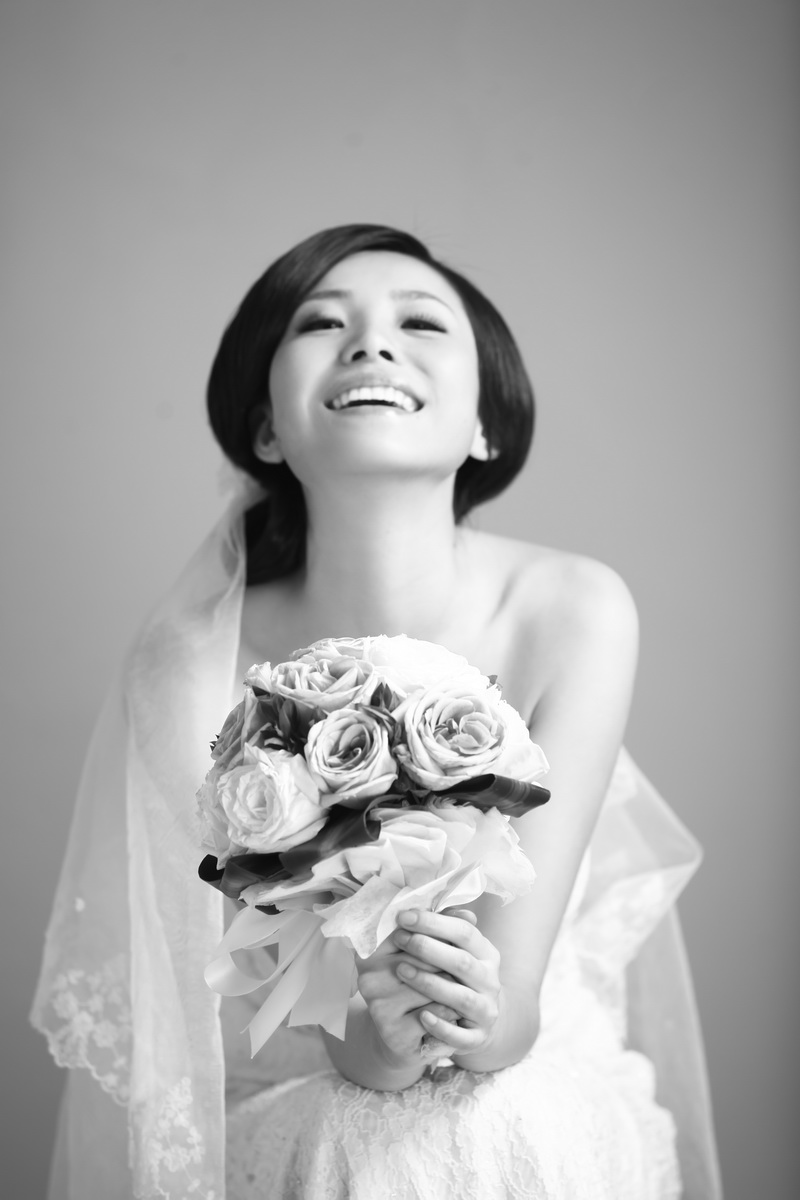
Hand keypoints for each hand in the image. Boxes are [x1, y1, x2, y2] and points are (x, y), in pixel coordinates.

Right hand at [355, 925, 462, 1064]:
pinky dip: (448, 1014)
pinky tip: (453, 1013)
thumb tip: (470, 916)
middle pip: (421, 957)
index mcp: (371, 952)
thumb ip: (443, 929)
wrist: (405, 1037)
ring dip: (451, 987)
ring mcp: (379, 1006)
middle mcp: (369, 977)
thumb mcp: (424, 956)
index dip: (436, 931)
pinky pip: (432, 1016)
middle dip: (447, 961)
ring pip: (429, 985)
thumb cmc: (416, 987)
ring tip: (462, 990)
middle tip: (469, 966)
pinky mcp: (394, 1033)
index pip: (407, 931)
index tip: (456, 937)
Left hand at [391, 906, 501, 1058]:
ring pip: (461, 997)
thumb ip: (441, 930)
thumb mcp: (455, 951)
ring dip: (430, 983)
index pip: (464, 932)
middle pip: (461, 962)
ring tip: (400, 970)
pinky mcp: (477, 1038)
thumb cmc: (456, 978)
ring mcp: (486, 1010)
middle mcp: (490, 980)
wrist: (476, 1022)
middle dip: (428, 948)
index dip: (434, 922)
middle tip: (399, 939)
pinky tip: (421, 1017)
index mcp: (486, 953)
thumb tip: (418, 903)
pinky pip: (460, 1036)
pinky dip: (441, 1027)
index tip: (404, 916)